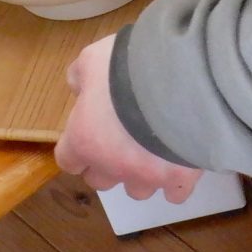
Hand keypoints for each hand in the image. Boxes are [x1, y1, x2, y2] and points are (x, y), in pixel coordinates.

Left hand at [55, 37, 202, 202]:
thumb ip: (81, 75)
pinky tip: (181, 161)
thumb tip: (78, 87)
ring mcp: (148, 175)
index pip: (69, 160)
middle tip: (122, 139)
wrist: (183, 80)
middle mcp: (113, 166)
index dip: (78, 148)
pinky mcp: (180, 178)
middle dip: (107, 164)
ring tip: (155, 149)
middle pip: (100, 180)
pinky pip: (175, 193)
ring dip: (141, 174)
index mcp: (86, 139)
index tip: (90, 134)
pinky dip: (176, 181)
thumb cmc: (130, 67)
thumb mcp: (94, 58)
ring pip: (137, 190)